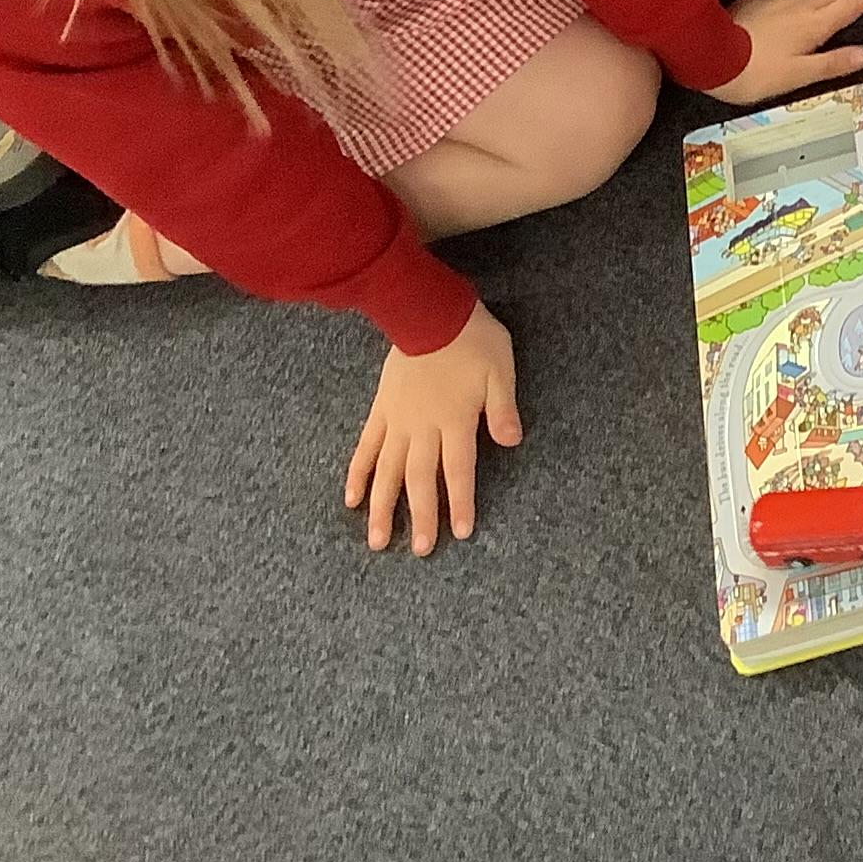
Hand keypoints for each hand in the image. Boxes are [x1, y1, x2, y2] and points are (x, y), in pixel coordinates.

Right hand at [345, 303, 518, 556]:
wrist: (430, 311)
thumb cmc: (473, 340)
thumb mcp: (501, 369)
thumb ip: (503, 408)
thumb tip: (512, 443)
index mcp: (455, 419)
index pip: (458, 470)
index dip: (460, 502)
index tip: (460, 533)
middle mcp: (423, 427)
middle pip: (421, 479)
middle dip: (422, 517)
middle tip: (420, 551)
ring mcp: (397, 421)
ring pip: (388, 472)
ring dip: (382, 508)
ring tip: (378, 542)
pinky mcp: (380, 411)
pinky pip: (365, 448)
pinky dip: (357, 474)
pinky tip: (350, 500)